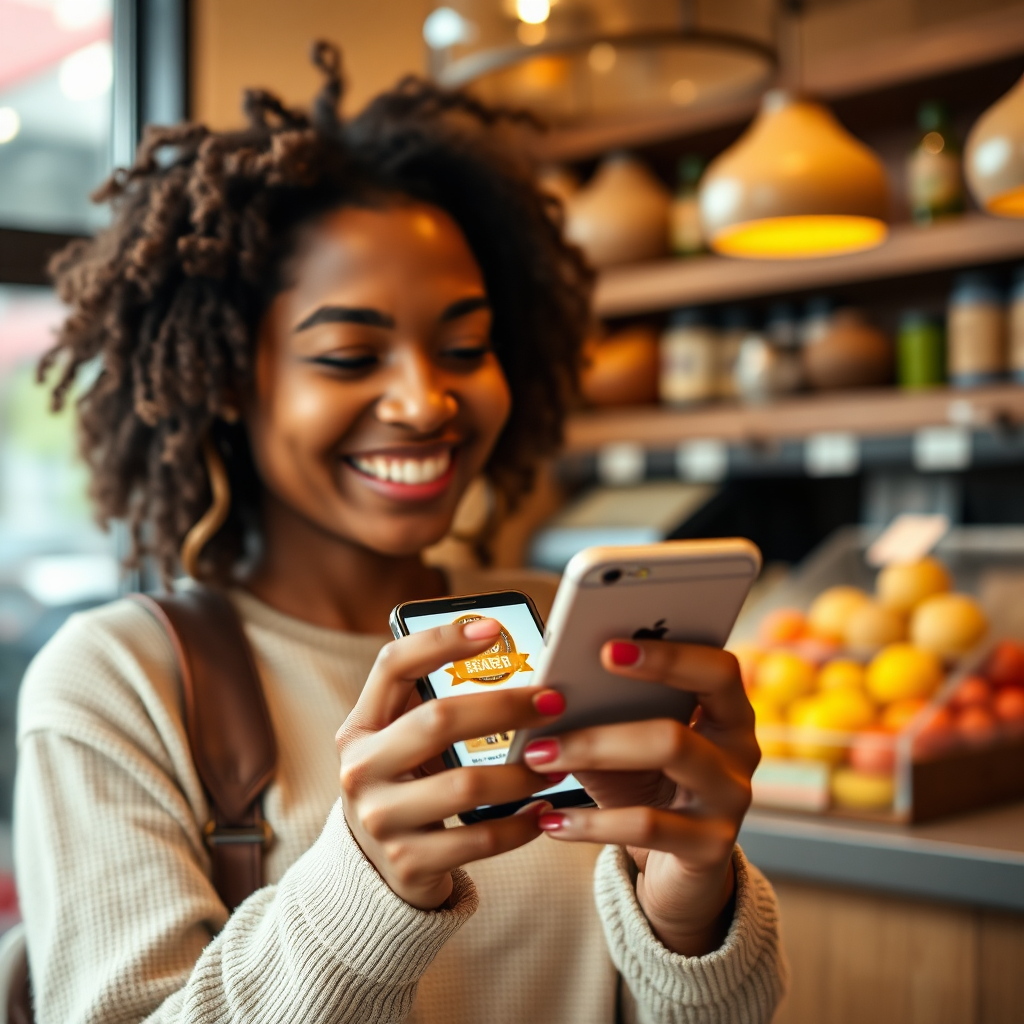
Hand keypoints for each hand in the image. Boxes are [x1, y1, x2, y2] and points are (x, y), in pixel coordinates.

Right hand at [335, 617, 564, 909]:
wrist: (375, 869)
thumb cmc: (407, 784)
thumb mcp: (402, 742)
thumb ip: (436, 704)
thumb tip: (520, 664)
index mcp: (361, 726)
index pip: (393, 665)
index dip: (441, 641)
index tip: (493, 628)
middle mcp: (362, 769)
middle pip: (438, 721)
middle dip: (505, 707)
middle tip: (553, 702)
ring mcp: (381, 820)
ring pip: (465, 786)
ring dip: (522, 772)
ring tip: (557, 762)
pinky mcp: (408, 863)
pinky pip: (478, 840)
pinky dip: (520, 825)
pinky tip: (544, 811)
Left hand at [521, 639, 757, 956]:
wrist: (675, 867)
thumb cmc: (646, 787)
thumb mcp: (623, 746)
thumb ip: (600, 712)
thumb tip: (547, 689)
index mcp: (726, 709)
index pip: (718, 668)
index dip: (669, 655)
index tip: (607, 648)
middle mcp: (740, 750)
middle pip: (682, 722)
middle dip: (608, 718)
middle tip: (553, 708)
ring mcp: (730, 799)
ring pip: (668, 760)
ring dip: (594, 752)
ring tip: (539, 756)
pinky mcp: (711, 848)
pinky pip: (647, 827)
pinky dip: (591, 822)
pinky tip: (552, 821)